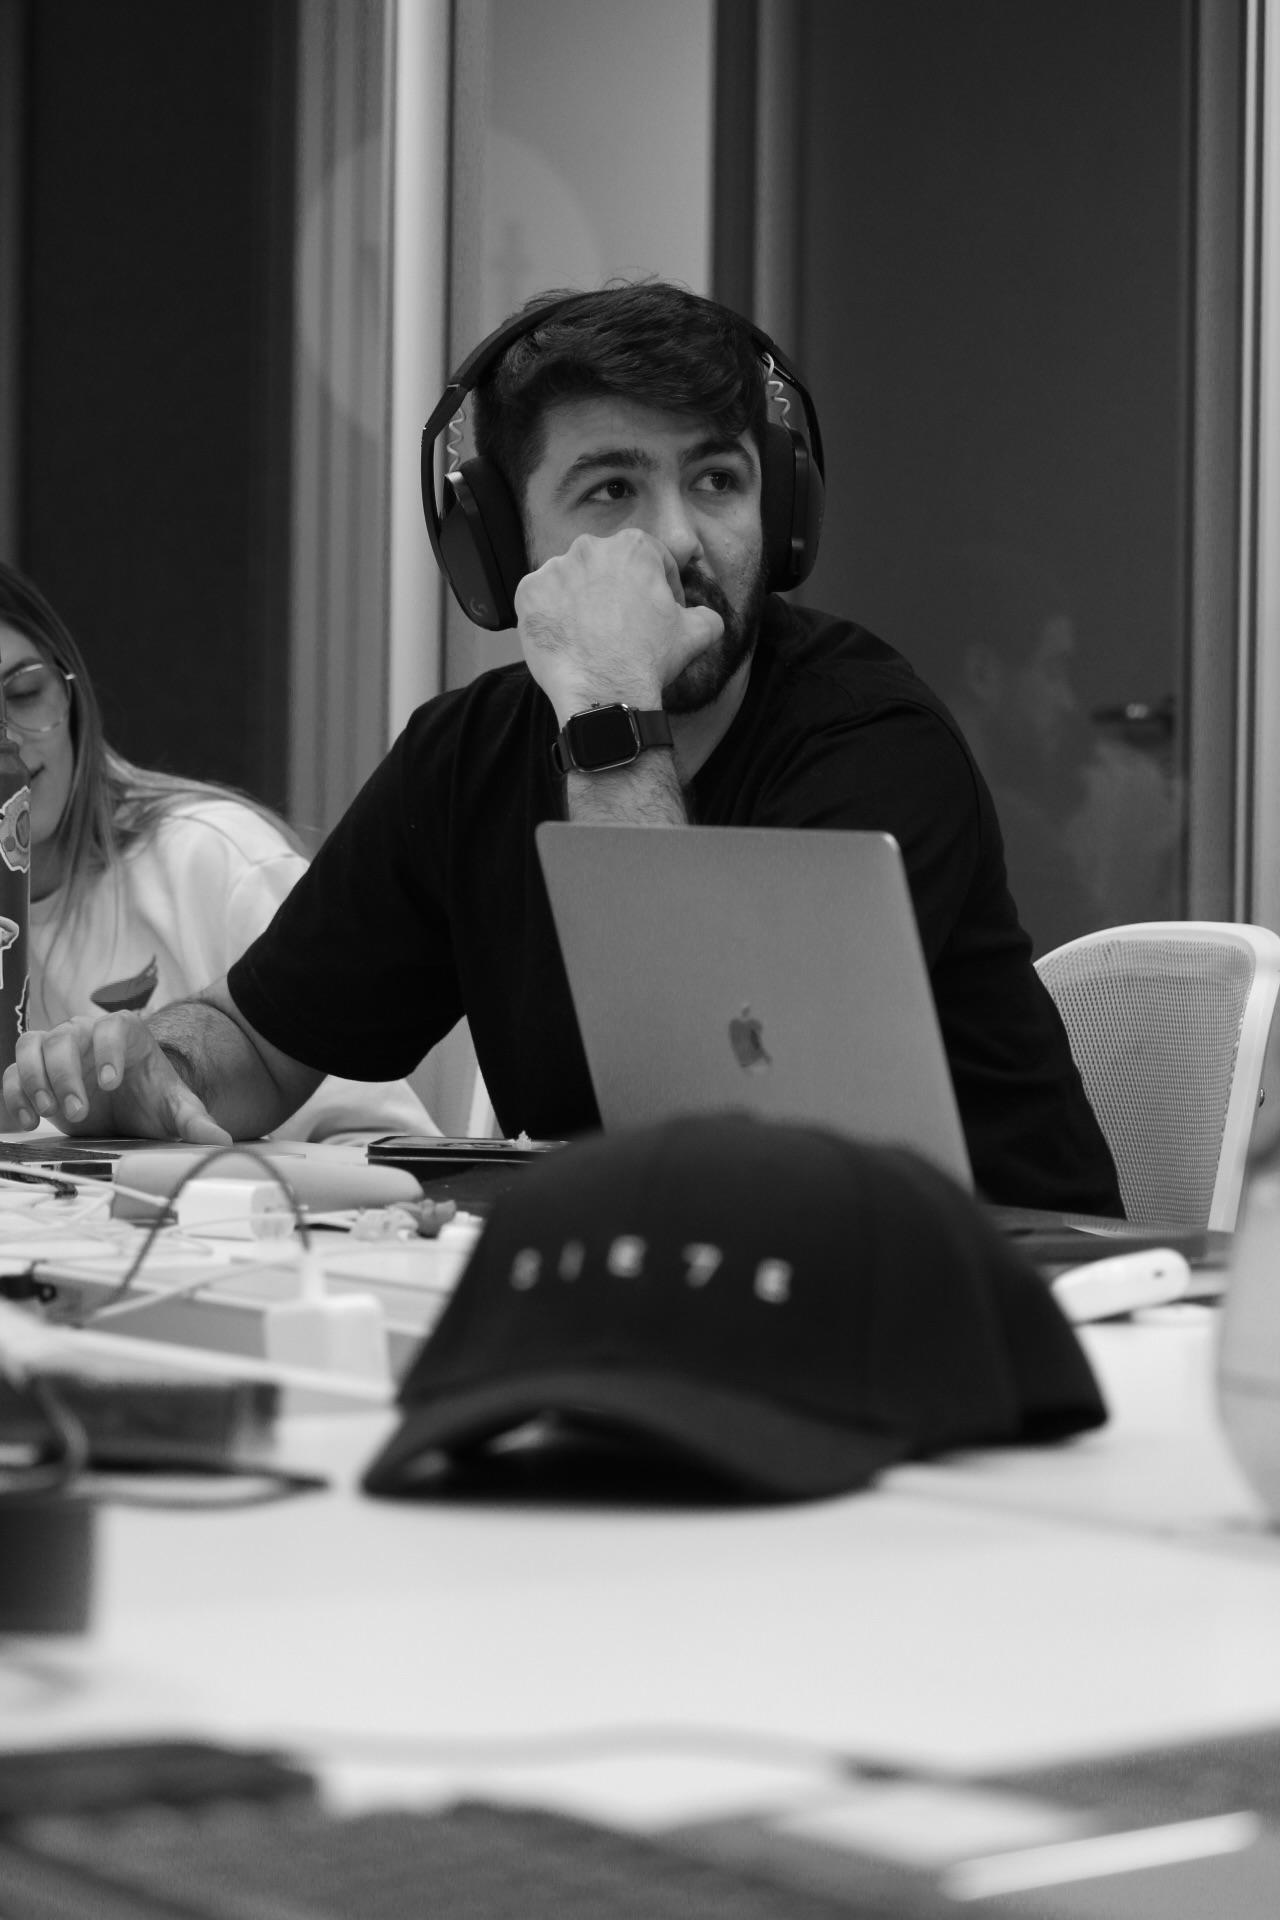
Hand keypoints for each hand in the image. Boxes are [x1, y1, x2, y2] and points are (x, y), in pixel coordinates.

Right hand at [0, 1013, 231, 1142]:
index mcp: (125, 1034)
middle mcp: (86, 1034)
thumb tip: (222, 1140)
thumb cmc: (151, 1098)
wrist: (129, 1106)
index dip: (107, 1051)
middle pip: (65, 1037)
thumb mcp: (175, 1109)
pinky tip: (27, 1122)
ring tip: (49, 1112)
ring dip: (35, 1079)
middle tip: (79, 1110)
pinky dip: (13, 1094)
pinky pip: (12, 1073)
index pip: (111, 1028)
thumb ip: (195, 1121)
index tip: (111, 1083)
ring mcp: (56, 1050)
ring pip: (31, 1046)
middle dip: (67, 1075)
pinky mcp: (35, 1072)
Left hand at [516, 529, 723, 721]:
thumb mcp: (696, 634)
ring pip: (571, 581)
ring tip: (591, 635)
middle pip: (605, 567)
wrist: (606, 693)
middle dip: (614, 590)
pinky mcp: (528, 593)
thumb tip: (707, 618)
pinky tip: (568, 638)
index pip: (648, 559)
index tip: (655, 610)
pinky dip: (552, 615)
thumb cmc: (648, 660)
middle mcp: (590, 548)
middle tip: (621, 625)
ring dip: (580, 601)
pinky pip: (540, 599)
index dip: (657, 587)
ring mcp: (554, 569)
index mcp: (632, 546)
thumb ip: (706, 615)